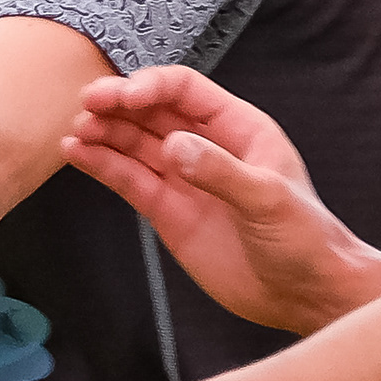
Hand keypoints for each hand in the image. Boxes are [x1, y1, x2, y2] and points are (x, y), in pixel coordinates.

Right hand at [65, 66, 380, 331]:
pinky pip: (128, 180)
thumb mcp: (268, 199)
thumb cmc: (304, 239)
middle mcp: (207, 146)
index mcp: (240, 128)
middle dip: (119, 104)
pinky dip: (102, 165)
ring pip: (134, 144)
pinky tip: (77, 152)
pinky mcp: (167, 212)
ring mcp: (184, 179)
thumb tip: (173, 147)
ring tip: (76, 131)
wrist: (304, 293)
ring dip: (104, 133)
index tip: (126, 97)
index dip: (153, 86)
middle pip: (153, 111)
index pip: (186, 91)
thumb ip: (220, 171)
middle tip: (88, 103)